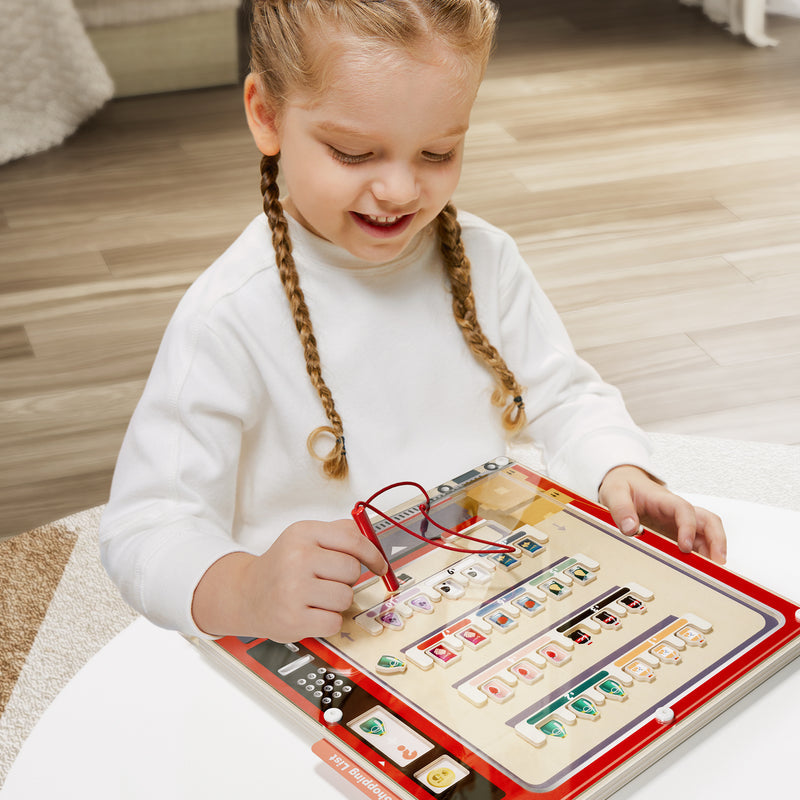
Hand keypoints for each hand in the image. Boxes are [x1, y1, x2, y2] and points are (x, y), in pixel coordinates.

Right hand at [192, 519, 387, 640]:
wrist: (246, 594)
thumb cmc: (282, 567)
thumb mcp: (305, 538)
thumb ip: (339, 534)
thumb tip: (374, 541)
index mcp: (303, 533)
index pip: (353, 540)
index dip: (373, 555)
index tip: (379, 566)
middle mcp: (297, 558)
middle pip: (352, 570)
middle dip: (346, 579)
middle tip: (325, 581)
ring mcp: (294, 589)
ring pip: (346, 597)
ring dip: (337, 601)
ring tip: (315, 597)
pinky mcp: (293, 619)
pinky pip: (335, 622)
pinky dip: (328, 621)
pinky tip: (310, 612)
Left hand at [598, 465, 726, 563]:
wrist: (624, 482)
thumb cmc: (623, 486)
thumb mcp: (614, 492)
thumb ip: (621, 509)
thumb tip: (630, 529)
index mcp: (664, 500)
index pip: (684, 510)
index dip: (688, 527)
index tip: (685, 546)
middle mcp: (677, 511)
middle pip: (708, 521)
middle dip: (717, 540)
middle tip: (717, 562)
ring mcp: (680, 522)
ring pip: (707, 533)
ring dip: (713, 550)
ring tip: (713, 572)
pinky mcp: (677, 533)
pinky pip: (697, 543)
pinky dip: (702, 555)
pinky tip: (700, 570)